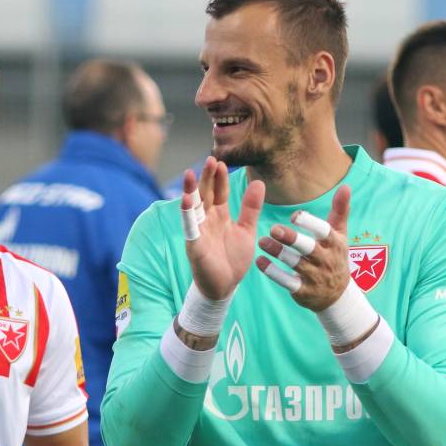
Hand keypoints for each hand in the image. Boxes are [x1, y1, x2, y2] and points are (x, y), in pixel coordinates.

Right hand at [183, 157, 264, 299]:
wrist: (225, 286)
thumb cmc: (233, 258)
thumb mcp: (247, 230)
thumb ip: (251, 208)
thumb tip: (259, 182)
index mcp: (220, 216)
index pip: (219, 192)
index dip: (220, 178)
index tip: (222, 162)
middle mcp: (207, 220)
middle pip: (205, 195)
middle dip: (207, 178)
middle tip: (211, 159)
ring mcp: (199, 232)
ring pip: (194, 207)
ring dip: (191, 190)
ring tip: (191, 173)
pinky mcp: (194, 245)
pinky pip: (190, 228)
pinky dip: (187, 214)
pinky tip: (186, 200)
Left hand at [256, 186, 351, 311]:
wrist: (337, 295)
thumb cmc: (335, 255)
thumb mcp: (340, 234)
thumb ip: (340, 210)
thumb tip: (346, 186)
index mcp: (334, 243)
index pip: (324, 231)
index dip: (310, 223)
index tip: (294, 216)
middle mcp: (325, 260)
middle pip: (308, 248)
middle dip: (291, 239)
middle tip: (273, 229)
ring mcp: (315, 277)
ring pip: (295, 263)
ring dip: (278, 252)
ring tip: (262, 242)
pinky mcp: (303, 291)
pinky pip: (286, 281)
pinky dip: (273, 272)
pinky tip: (260, 262)